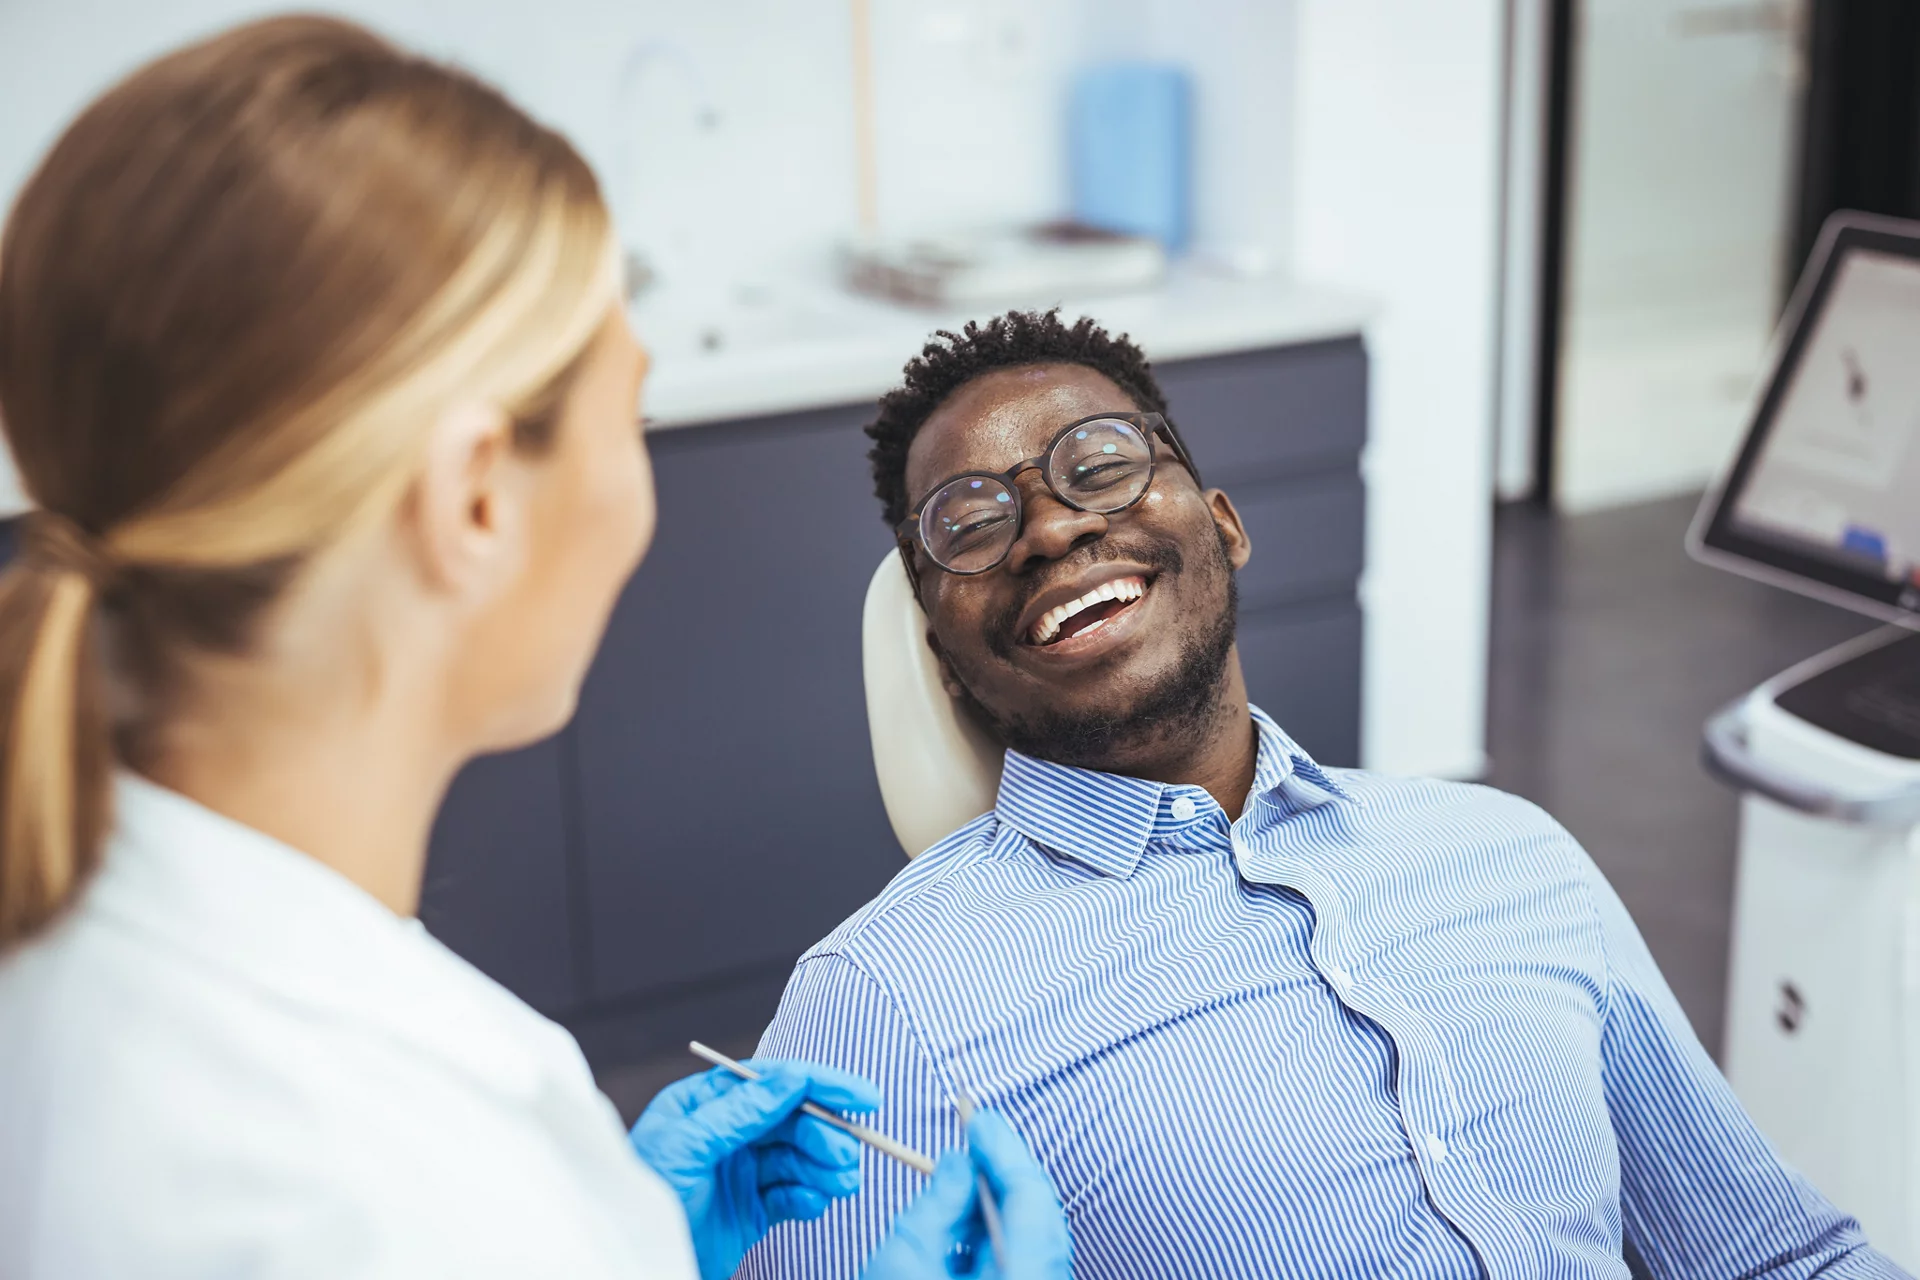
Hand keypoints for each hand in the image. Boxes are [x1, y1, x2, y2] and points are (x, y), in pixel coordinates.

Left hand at [629, 1060, 881, 1279]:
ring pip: (797, 1159)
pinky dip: (808, 1198)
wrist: (635, 1267)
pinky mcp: (750, 1212)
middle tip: (846, 1157)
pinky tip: (812, 1205)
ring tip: (842, 1184)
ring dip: (824, 1168)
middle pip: (790, 1121)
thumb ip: (738, 1112)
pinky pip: (791, 1197)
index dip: (820, 1084)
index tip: (863, 1098)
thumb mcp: (685, 1146)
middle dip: (824, 1136)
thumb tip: (791, 1077)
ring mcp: (739, 1174)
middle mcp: (725, 1135)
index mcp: (703, 1106)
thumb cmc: (643, 1201)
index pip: (771, 1081)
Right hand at [862, 1111, 1072, 1279]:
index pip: (1031, 1199)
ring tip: (962, 1171)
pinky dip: (994, 1235)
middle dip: (1004, 1171)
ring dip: (997, 1201)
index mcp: (1022, 1279)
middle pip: (1039, 1218)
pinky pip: (1022, 1263)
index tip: (977, 1118)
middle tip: (975, 1130)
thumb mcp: (904, 1261)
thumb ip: (936, 1203)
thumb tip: (958, 1160)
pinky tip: (964, 1217)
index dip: (1004, 1151)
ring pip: (1033, 1240)